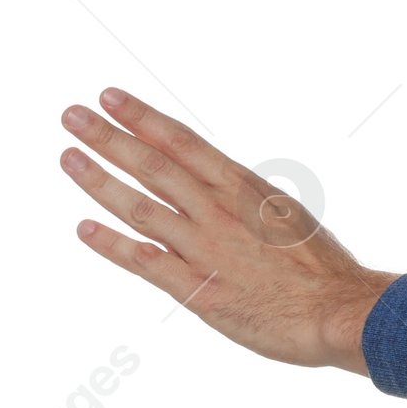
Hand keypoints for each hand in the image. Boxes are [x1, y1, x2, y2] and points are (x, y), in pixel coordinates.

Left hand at [58, 88, 396, 374]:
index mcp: (243, 187)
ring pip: (141, 207)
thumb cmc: (322, 267)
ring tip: (68, 157)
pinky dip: (112, 244)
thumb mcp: (285, 216)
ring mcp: (206, 249)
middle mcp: (219, 211)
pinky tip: (84, 228)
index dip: (142, 118)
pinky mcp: (199, 291)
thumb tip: (223, 189)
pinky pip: (146, 262)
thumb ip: (246, 203)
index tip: (110, 96)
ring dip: (100, 181)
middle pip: (153, 165)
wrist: (338, 311)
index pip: (182, 141)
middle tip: (72, 115)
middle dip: (109, 138)